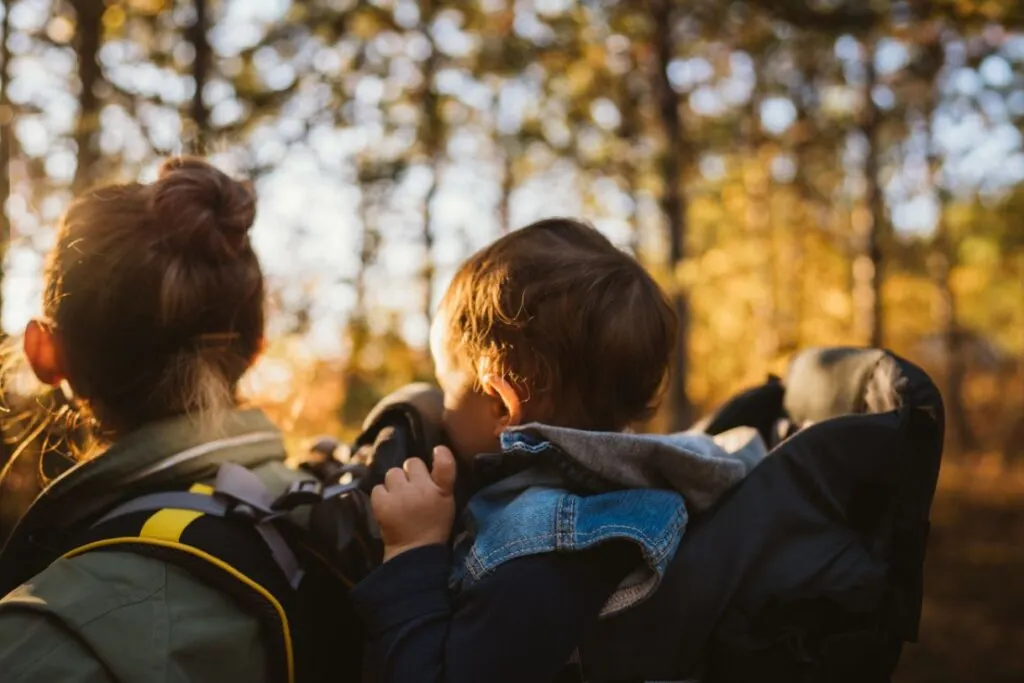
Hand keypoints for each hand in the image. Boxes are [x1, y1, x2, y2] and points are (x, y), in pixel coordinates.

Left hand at [371, 446, 456, 562]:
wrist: (414, 552)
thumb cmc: (433, 525)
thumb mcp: (447, 502)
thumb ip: (443, 477)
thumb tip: (437, 449)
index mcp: (441, 491)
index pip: (444, 463)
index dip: (441, 453)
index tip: (437, 451)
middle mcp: (421, 490)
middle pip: (412, 463)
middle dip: (411, 473)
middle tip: (413, 489)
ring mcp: (400, 496)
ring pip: (393, 473)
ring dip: (395, 483)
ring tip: (400, 498)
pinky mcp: (382, 504)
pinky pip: (378, 487)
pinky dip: (382, 495)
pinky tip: (389, 506)